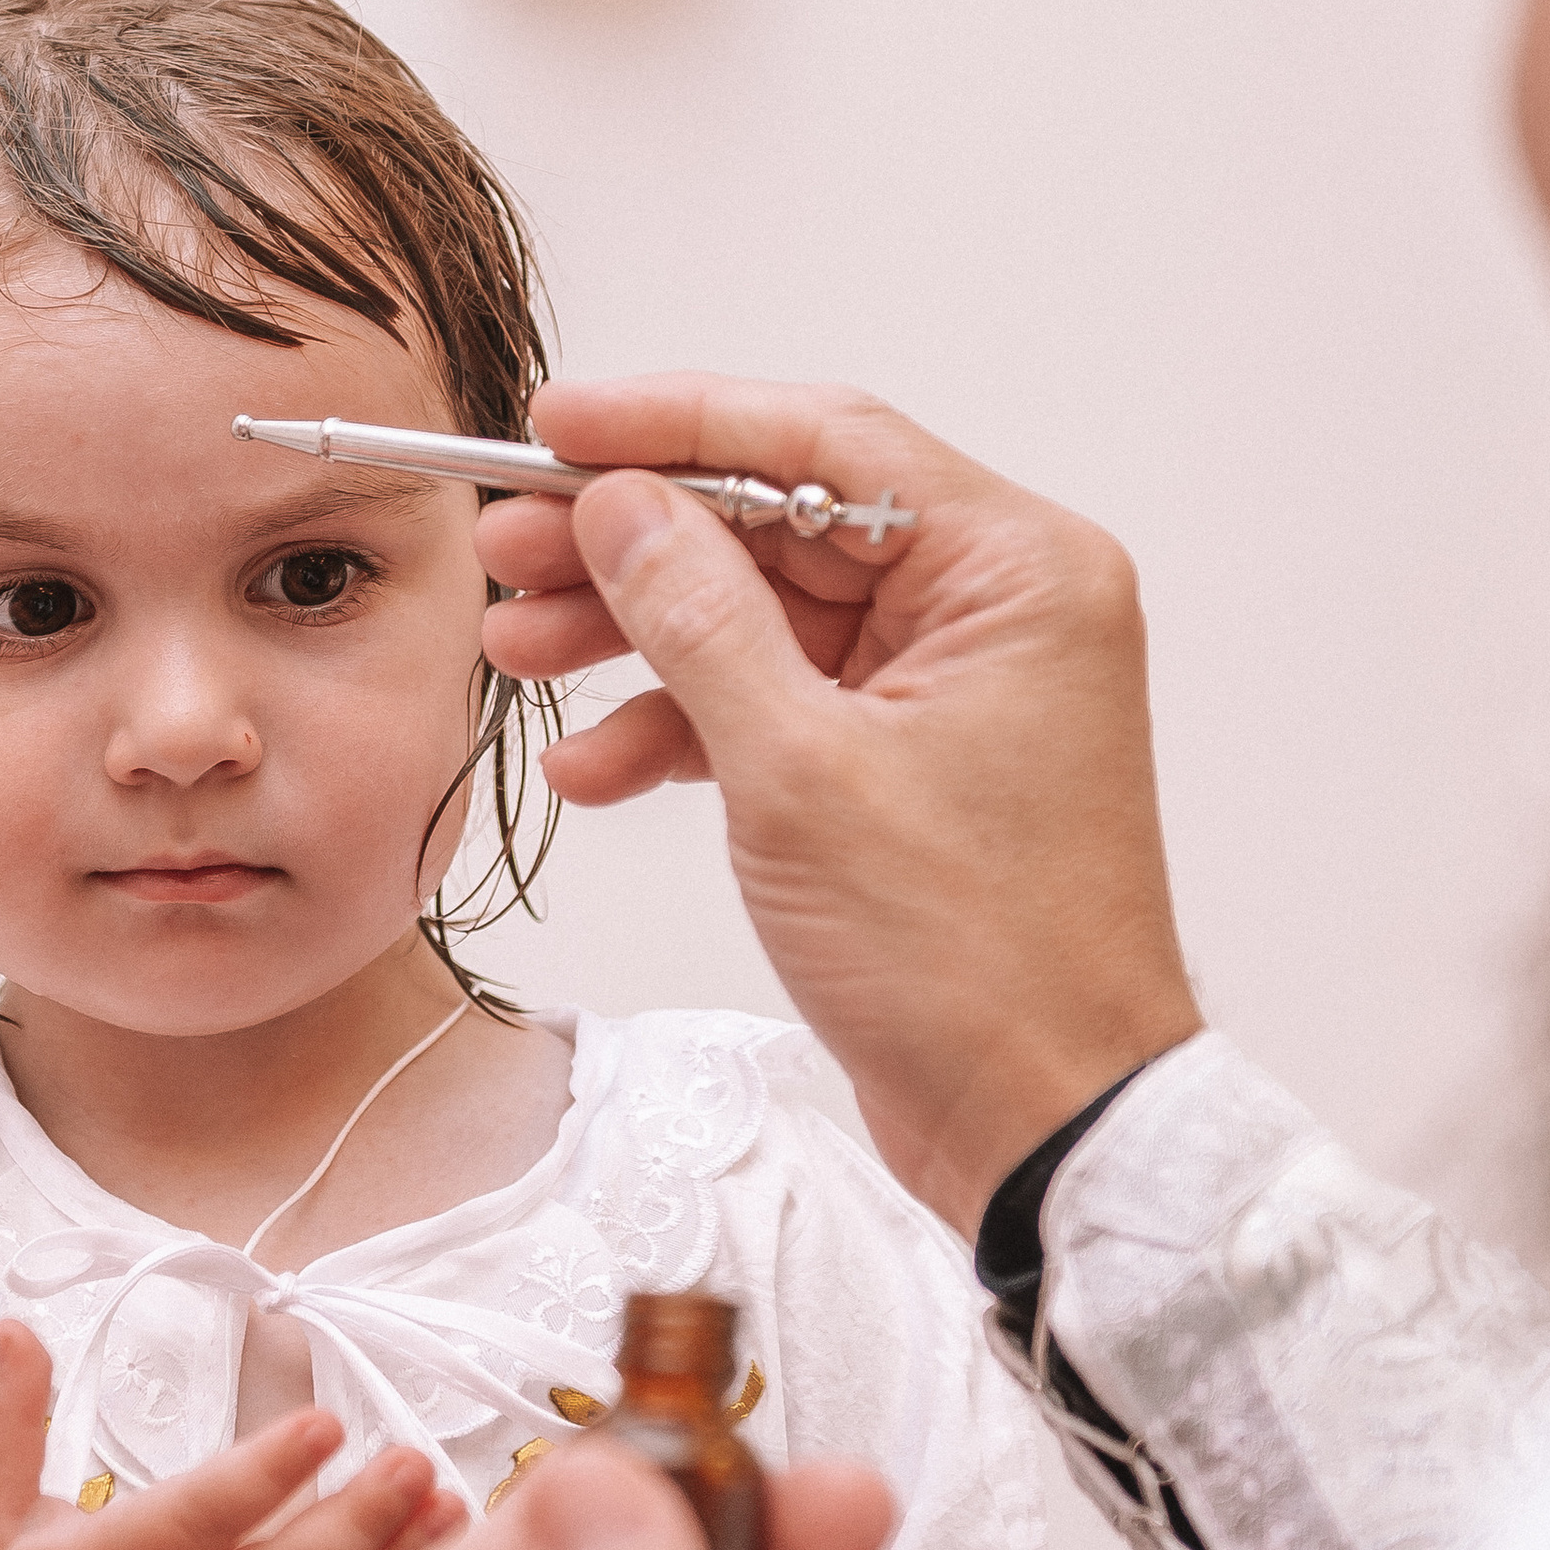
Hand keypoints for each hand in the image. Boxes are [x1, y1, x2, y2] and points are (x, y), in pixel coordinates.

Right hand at [479, 373, 1201, 1231]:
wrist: (1045, 1125)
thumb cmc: (970, 961)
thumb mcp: (799, 773)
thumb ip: (699, 617)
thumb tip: (621, 503)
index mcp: (1014, 573)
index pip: (824, 440)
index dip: (675, 424)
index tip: (554, 427)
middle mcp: (997, 610)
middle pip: (783, 524)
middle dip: (634, 542)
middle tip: (504, 550)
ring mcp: (953, 691)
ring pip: (766, 618)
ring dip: (638, 637)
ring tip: (514, 655)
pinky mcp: (911, 768)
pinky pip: (781, 706)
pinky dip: (685, 731)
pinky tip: (591, 770)